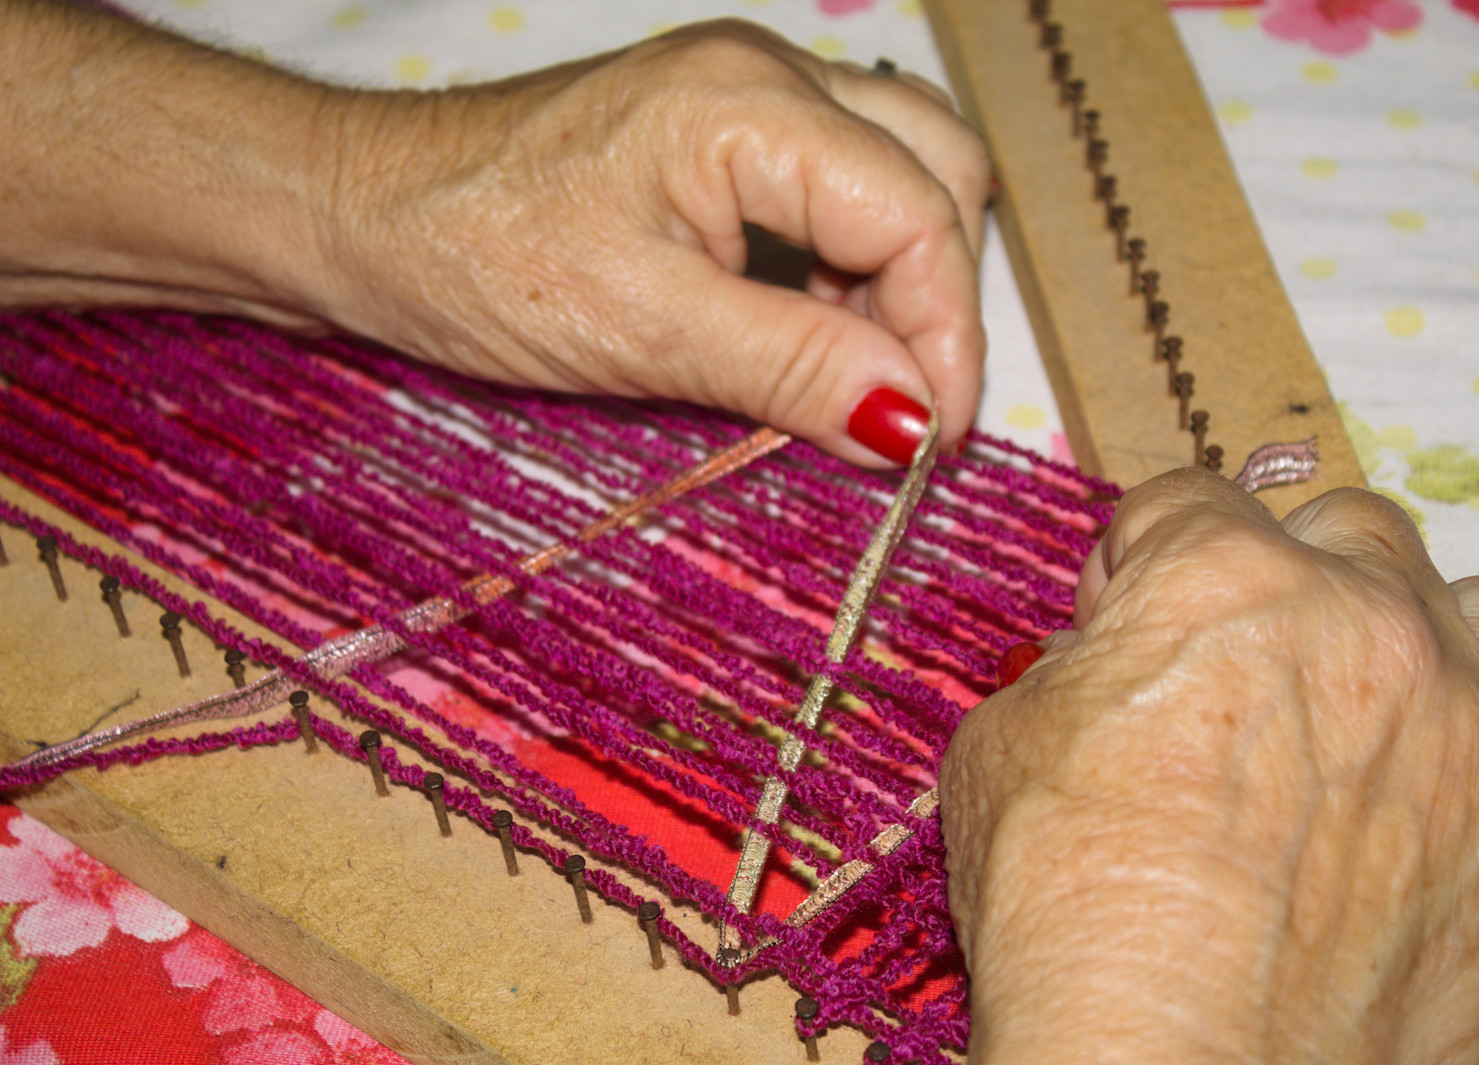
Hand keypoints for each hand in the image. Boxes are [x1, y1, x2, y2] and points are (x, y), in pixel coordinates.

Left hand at [314, 21, 988, 465]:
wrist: (360, 215)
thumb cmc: (475, 258)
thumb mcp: (644, 331)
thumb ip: (793, 367)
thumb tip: (913, 423)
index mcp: (751, 105)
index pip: (919, 212)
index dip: (946, 333)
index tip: (929, 443)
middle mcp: (765, 74)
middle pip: (934, 168)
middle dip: (938, 293)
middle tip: (904, 404)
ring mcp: (742, 95)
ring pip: (892, 174)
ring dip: (893, 283)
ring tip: (845, 377)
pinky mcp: (716, 131)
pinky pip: (830, 189)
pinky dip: (844, 268)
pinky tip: (803, 333)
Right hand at [941, 468, 1478, 1064]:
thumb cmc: (1064, 915)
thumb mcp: (999, 751)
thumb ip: (1070, 672)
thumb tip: (1105, 668)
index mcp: (1222, 578)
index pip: (1187, 504)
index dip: (1139, 562)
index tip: (1123, 623)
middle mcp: (1365, 620)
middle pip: (1350, 527)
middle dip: (1288, 577)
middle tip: (1239, 668)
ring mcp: (1471, 726)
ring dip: (1423, 638)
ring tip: (1369, 710)